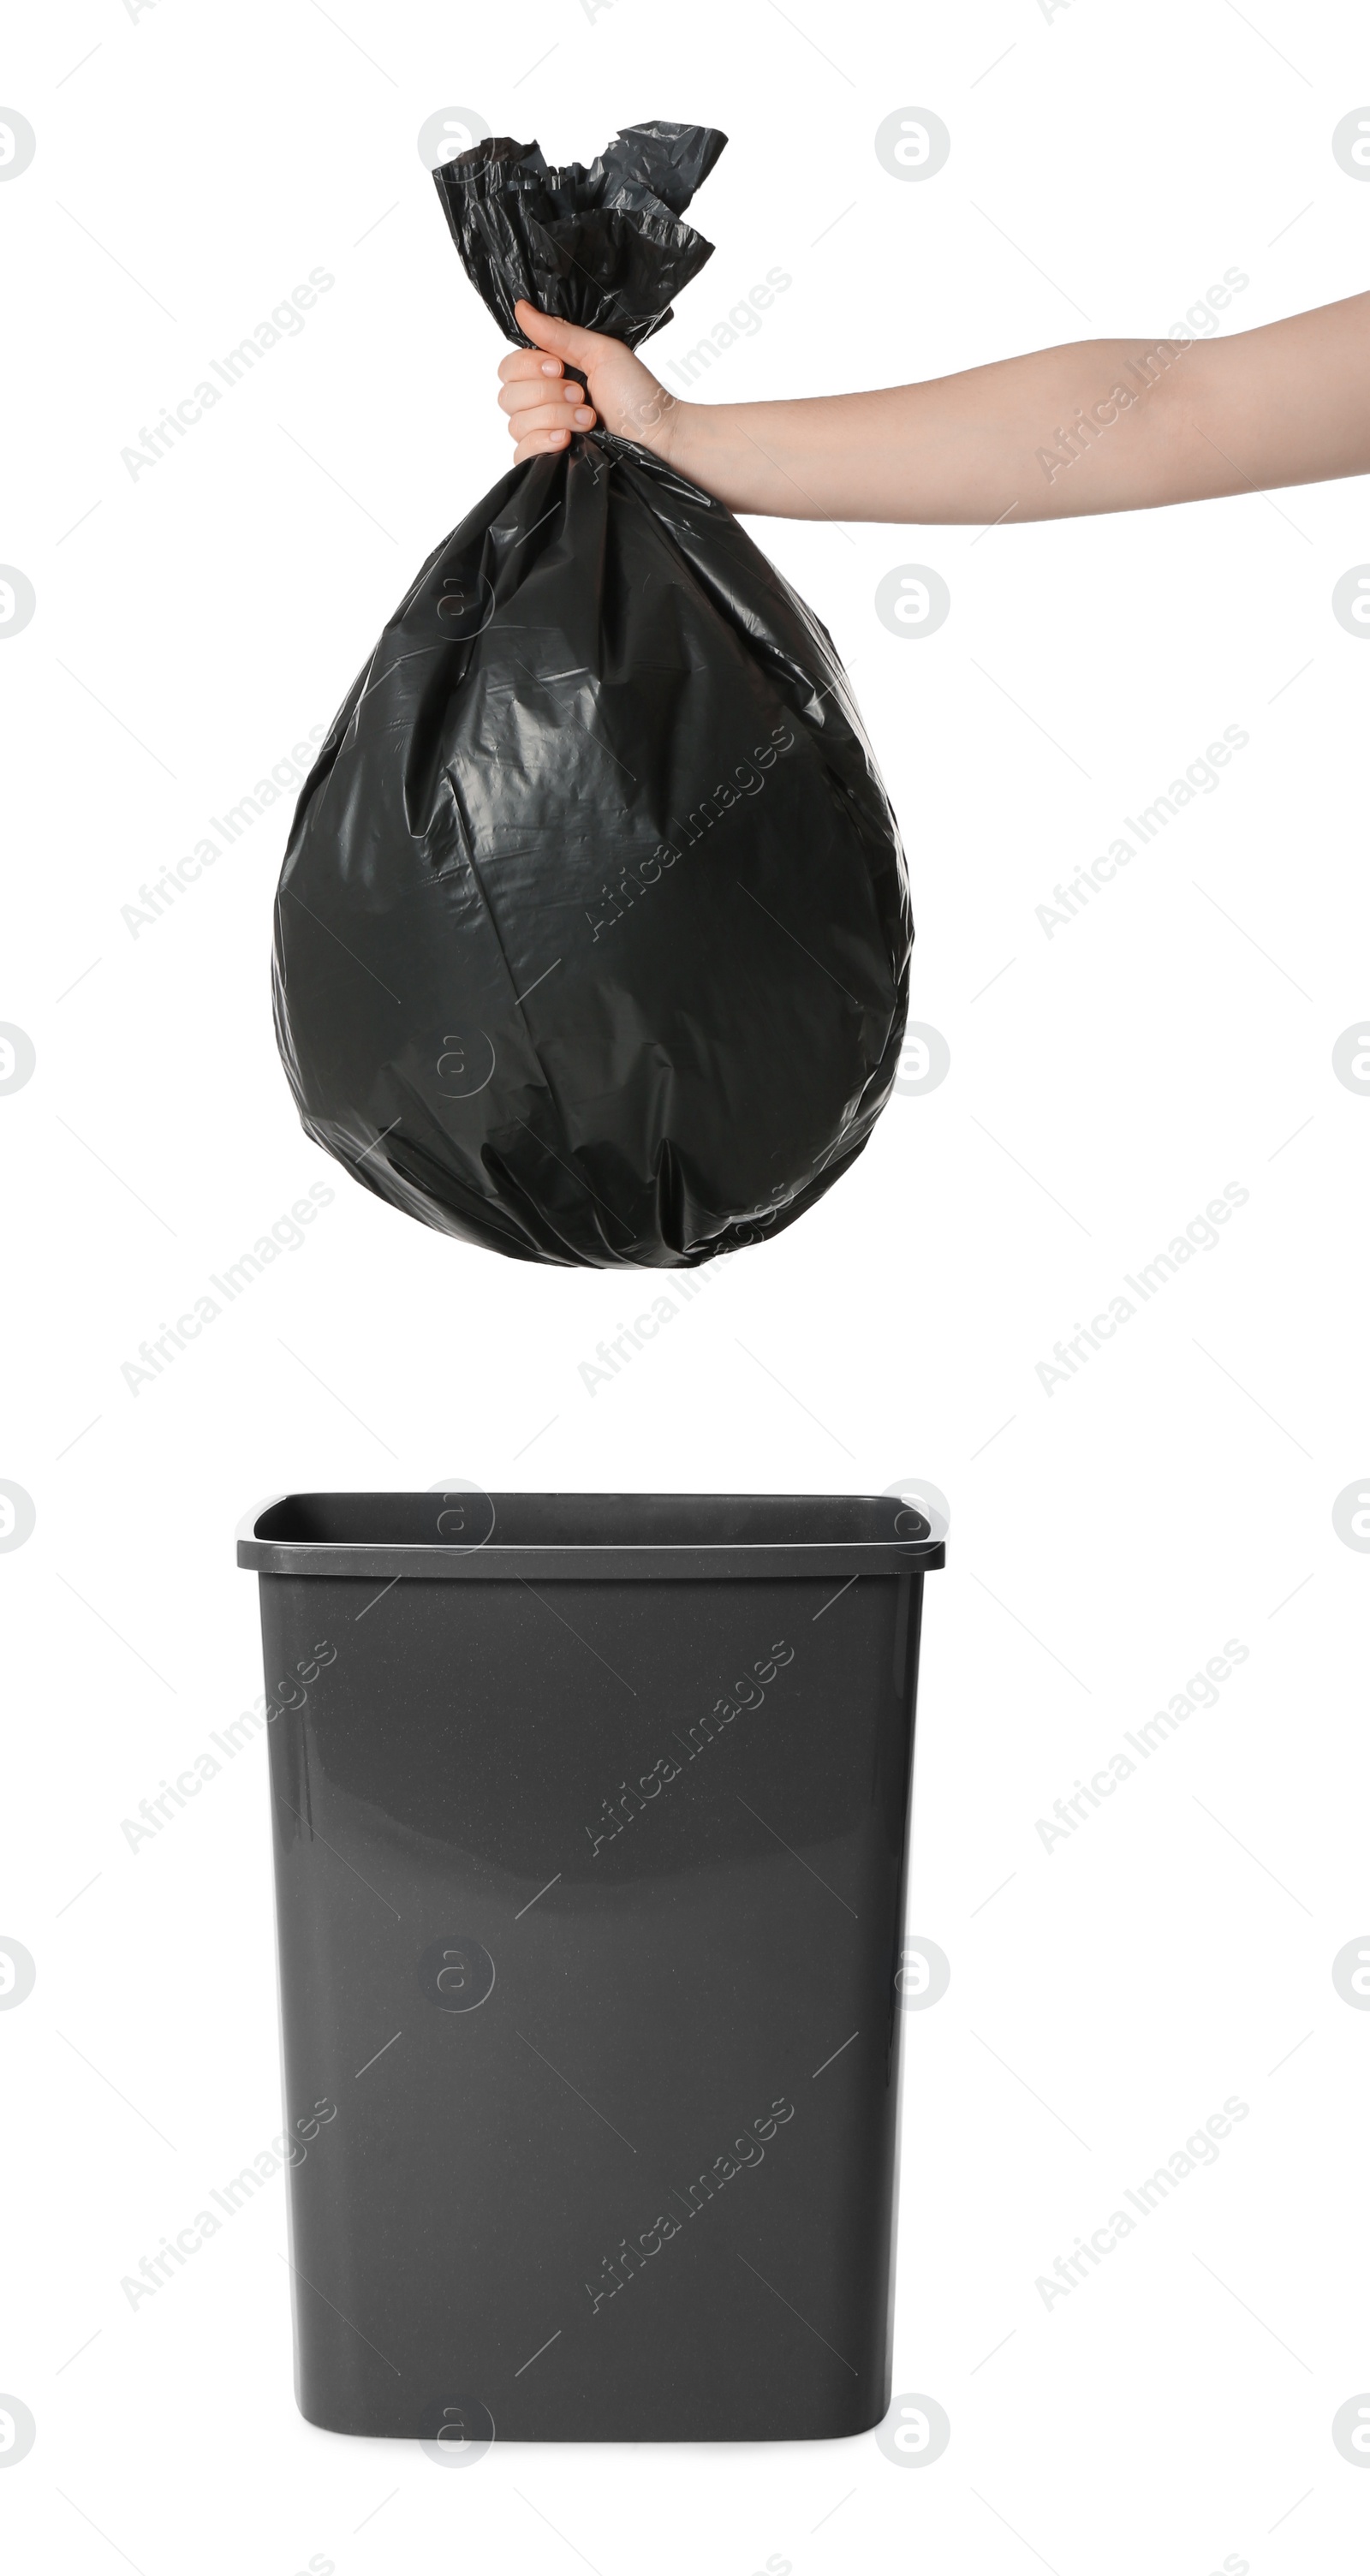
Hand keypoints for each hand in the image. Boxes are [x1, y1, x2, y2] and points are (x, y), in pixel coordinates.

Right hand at [497, 299, 682, 463]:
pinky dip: (543, 442)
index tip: (560, 367)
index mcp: (549, 375)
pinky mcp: (546, 462)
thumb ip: (559, 333)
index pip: (509, 368)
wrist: (656, 436)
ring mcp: (542, 435)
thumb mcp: (601, 352)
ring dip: (556, 417)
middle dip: (547, 393)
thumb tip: (521, 307)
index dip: (529, 366)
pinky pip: (521, 452)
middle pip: (507, 396)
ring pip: (516, 424)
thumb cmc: (637, 395)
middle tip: (581, 395)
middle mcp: (541, 404)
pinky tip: (567, 440)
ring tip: (588, 419)